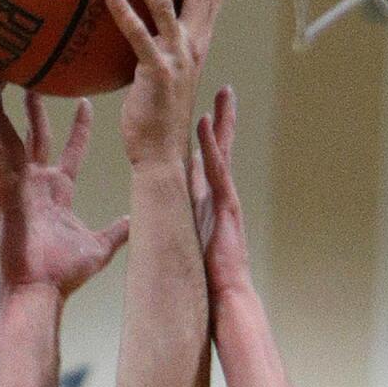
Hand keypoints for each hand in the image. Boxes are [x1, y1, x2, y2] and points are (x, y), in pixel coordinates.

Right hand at [0, 94, 128, 300]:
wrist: (42, 292)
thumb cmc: (65, 275)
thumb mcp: (99, 247)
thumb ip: (117, 232)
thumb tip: (134, 221)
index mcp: (58, 193)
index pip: (71, 151)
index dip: (78, 128)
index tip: (85, 102)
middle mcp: (37, 186)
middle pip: (37, 138)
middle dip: (36, 110)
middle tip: (34, 80)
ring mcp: (20, 190)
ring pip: (13, 144)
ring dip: (8, 118)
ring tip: (1, 89)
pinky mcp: (7, 198)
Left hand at [105, 0, 225, 167]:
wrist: (160, 154)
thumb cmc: (155, 119)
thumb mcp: (160, 75)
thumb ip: (155, 49)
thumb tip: (137, 32)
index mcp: (197, 46)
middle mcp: (193, 48)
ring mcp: (177, 59)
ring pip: (166, 5)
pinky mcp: (156, 71)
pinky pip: (138, 35)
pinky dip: (124, 11)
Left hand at [190, 86, 251, 308]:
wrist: (227, 295)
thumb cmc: (210, 278)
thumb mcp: (190, 246)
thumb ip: (180, 231)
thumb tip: (161, 227)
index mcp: (210, 203)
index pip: (208, 164)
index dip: (206, 139)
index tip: (204, 115)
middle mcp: (220, 196)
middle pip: (221, 150)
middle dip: (223, 120)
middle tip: (224, 91)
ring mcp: (226, 199)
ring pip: (223, 152)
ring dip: (221, 122)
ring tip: (222, 94)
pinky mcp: (226, 206)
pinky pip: (216, 170)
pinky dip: (210, 147)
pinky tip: (205, 125)